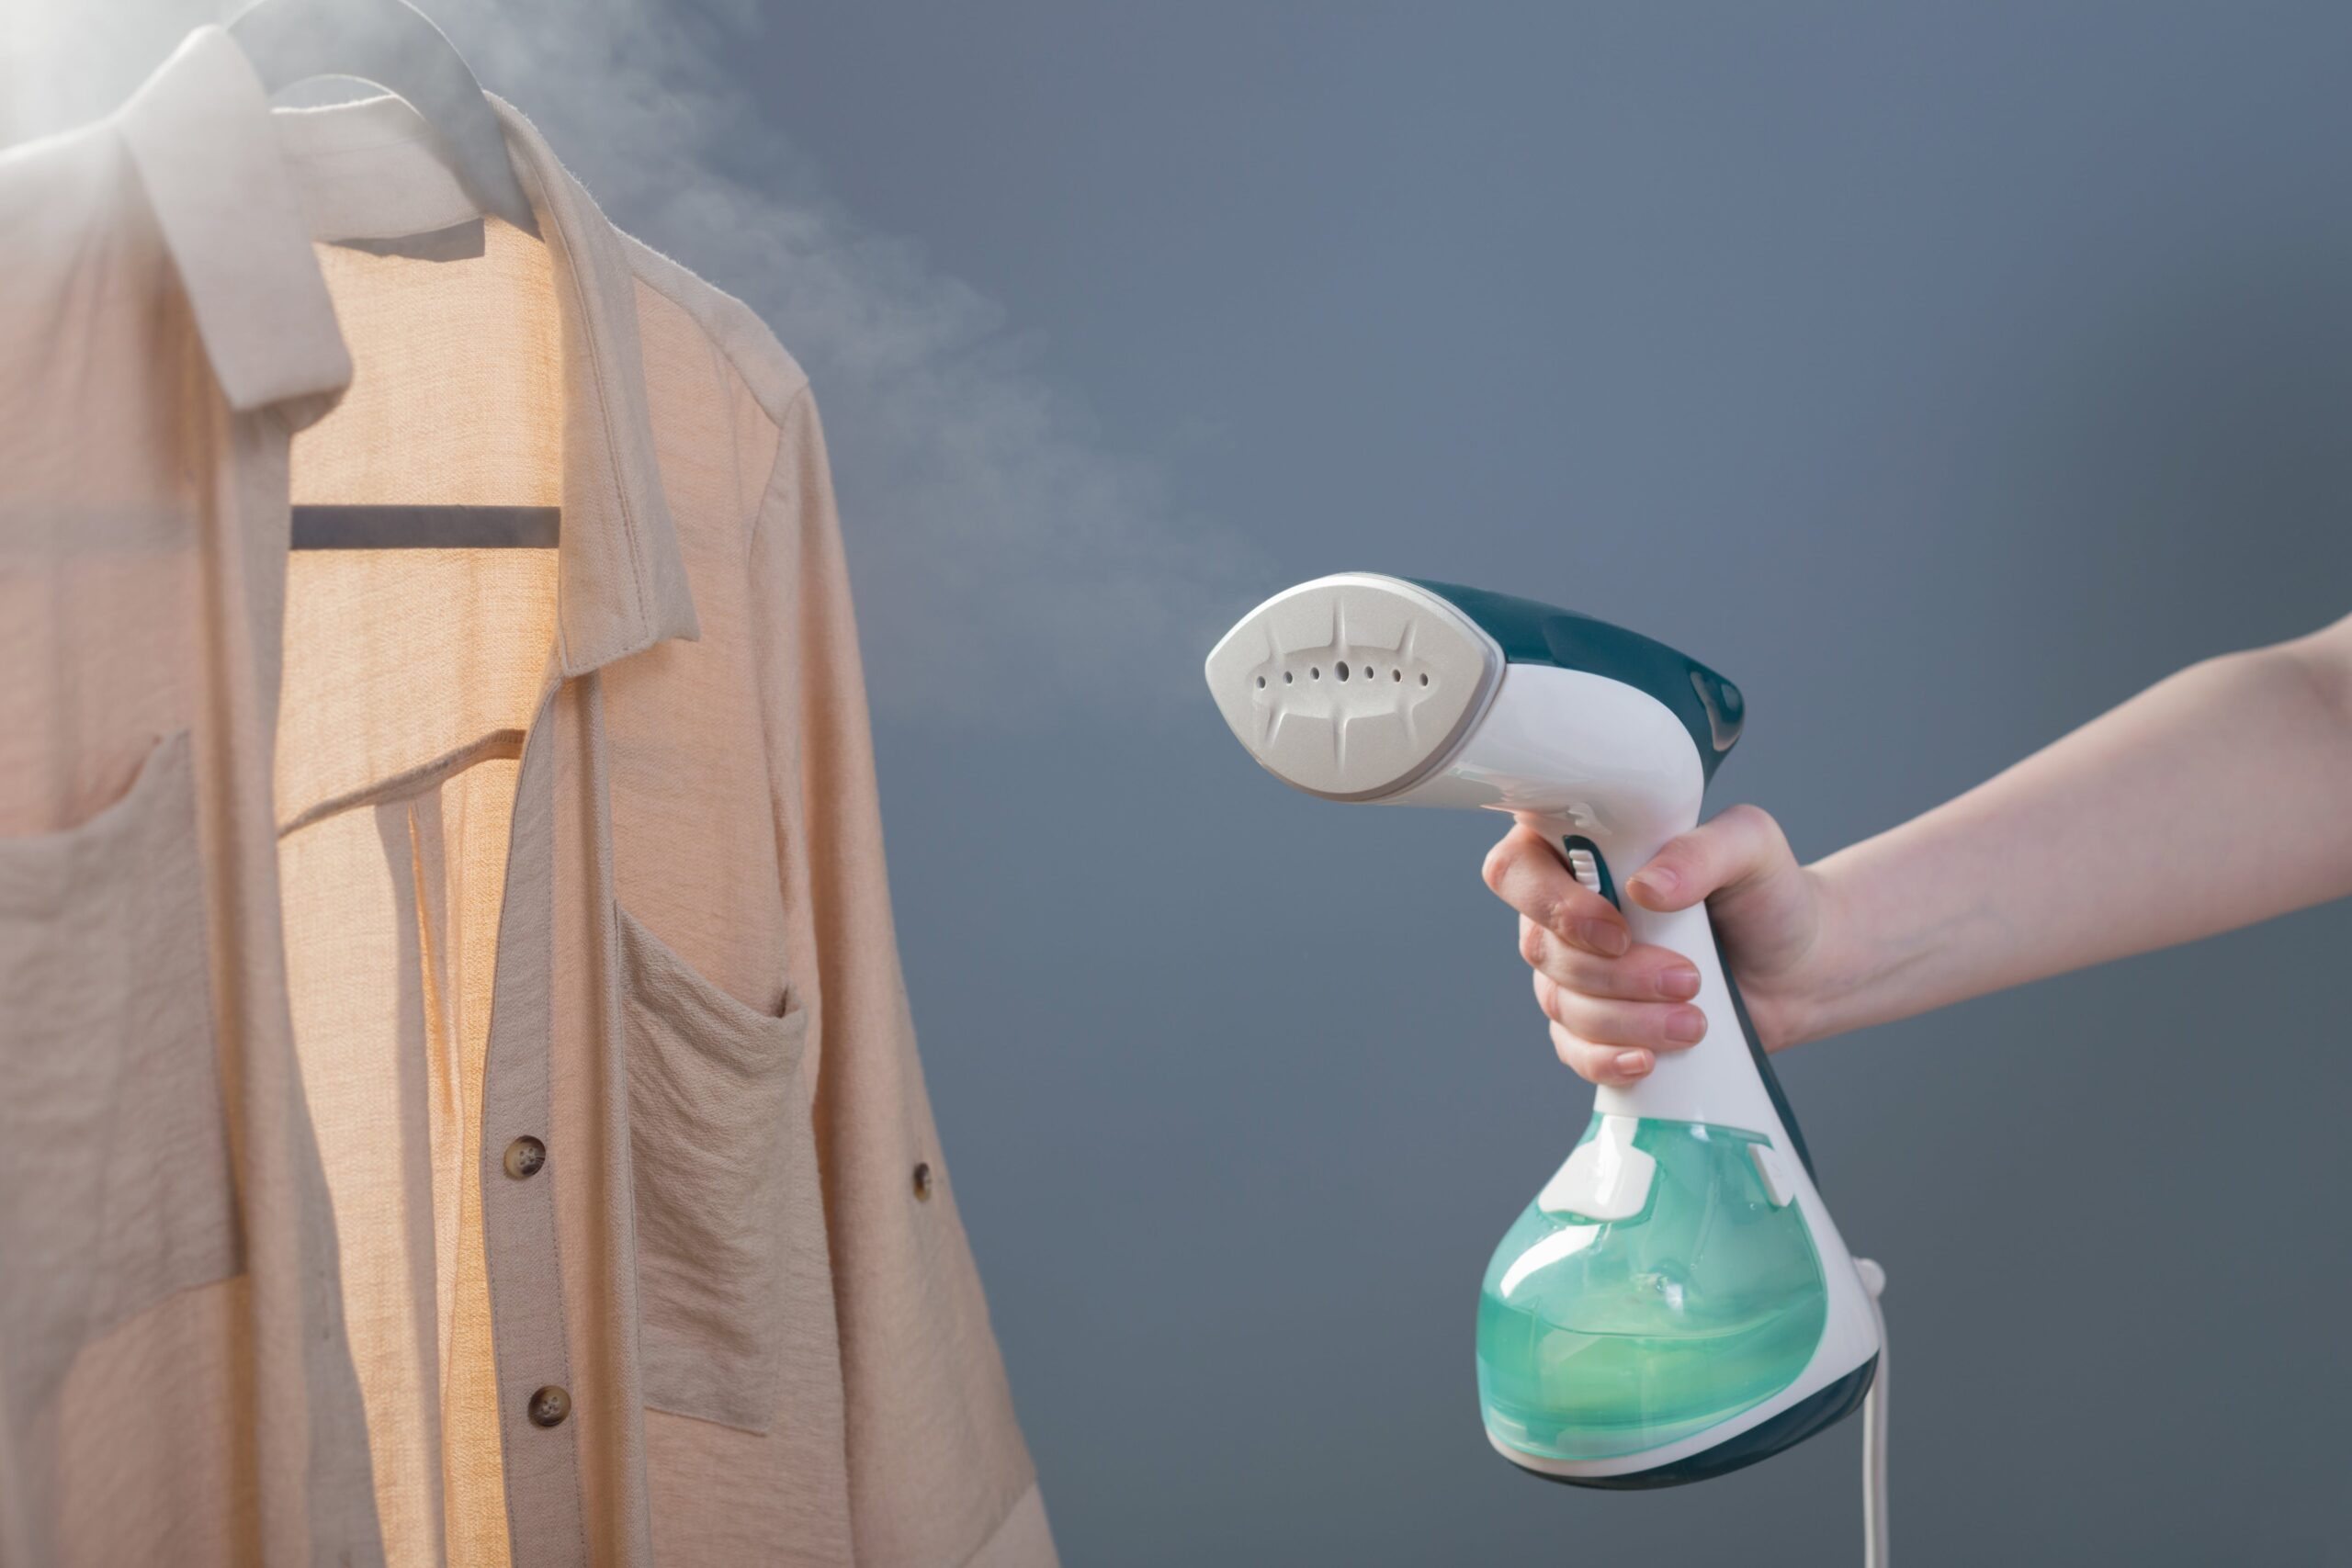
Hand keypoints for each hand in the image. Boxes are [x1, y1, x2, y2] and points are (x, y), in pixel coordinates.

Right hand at [1480, 805, 1836, 1085]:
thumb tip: (1647, 887)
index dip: (1552, 905)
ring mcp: (1575, 973)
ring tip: (1696, 1020)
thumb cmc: (1767, 895)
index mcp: (1583, 851)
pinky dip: (1607, 1061)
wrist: (1800, 968)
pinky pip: (1574, 1051)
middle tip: (1688, 979)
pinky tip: (1647, 1061)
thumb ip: (1702, 851)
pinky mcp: (1596, 1026)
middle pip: (1542, 948)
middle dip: (1616, 976)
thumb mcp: (1750, 848)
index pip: (1518, 870)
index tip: (1617, 931)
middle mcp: (1566, 912)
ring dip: (1628, 1020)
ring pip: (1562, 1004)